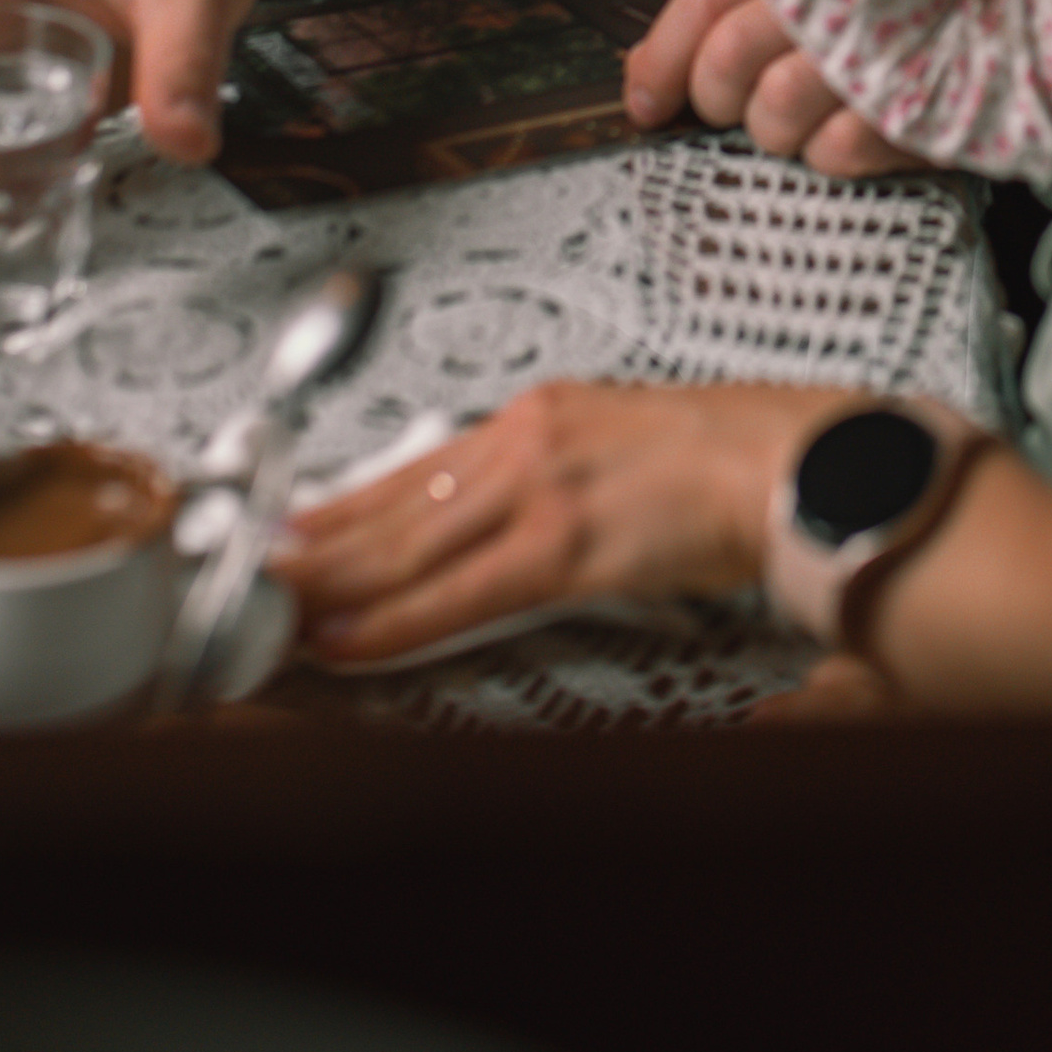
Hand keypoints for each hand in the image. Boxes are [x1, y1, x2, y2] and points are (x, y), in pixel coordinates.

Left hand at [279, 377, 835, 663]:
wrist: (802, 464)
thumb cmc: (736, 463)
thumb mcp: (626, 451)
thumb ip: (563, 481)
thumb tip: (512, 529)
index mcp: (546, 413)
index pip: (417, 467)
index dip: (344, 506)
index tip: (291, 530)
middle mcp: (529, 438)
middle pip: (394, 501)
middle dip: (315, 544)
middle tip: (248, 574)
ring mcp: (543, 487)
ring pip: (407, 545)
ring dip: (331, 584)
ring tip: (272, 610)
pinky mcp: (566, 540)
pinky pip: (457, 592)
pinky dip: (391, 620)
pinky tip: (347, 637)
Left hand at [621, 0, 919, 175]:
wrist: (1003, 22)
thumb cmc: (886, 1)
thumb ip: (727, 13)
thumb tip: (640, 71)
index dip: (664, 56)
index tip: (644, 102)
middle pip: (730, 59)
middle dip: (717, 97)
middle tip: (733, 104)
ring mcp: (876, 49)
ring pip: (773, 113)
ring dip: (775, 129)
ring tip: (802, 113)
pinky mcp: (910, 105)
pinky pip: (830, 152)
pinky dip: (829, 151)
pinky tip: (851, 125)